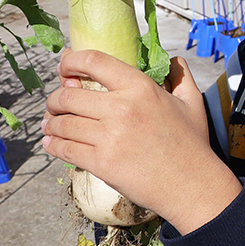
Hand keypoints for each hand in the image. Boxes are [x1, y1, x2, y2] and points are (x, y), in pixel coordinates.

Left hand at [42, 49, 241, 233]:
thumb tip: (172, 60)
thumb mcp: (192, 102)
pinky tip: (53, 144)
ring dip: (52, 124)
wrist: (191, 185)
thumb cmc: (192, 143)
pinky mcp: (101, 163)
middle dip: (55, 99)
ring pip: (63, 124)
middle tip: (55, 104)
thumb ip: (180, 76)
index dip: (71, 61)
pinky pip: (66, 149)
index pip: (94, 61)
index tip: (65, 66)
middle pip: (68, 96)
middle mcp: (121, 108)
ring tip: (52, 125)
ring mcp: (108, 137)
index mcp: (140, 88)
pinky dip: (54, 145)